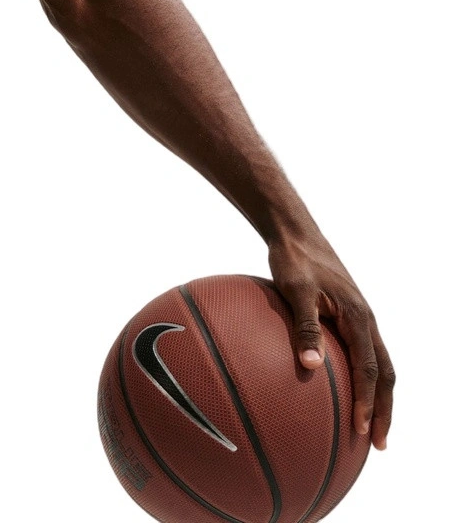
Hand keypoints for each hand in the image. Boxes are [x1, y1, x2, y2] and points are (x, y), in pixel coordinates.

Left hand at [266, 227, 394, 450]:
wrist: (294, 232)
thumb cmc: (293, 259)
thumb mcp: (296, 289)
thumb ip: (305, 325)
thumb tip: (311, 365)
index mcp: (358, 317)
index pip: (370, 369)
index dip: (369, 402)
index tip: (363, 430)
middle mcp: (365, 321)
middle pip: (384, 373)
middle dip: (384, 410)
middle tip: (379, 443)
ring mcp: (359, 319)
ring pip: (377, 365)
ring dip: (377, 397)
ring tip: (369, 426)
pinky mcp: (346, 316)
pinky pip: (360, 352)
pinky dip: (361, 377)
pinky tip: (340, 387)